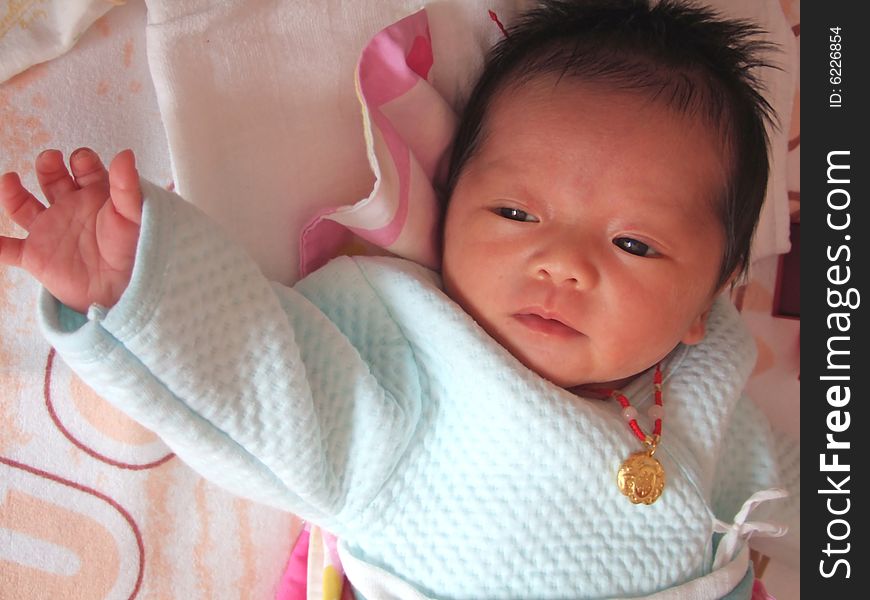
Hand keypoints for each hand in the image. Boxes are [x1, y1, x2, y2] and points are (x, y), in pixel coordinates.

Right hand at [0, 148, 142, 312]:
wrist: (124, 290)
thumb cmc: (134, 252)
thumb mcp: (133, 215)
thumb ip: (127, 186)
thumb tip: (125, 154)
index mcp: (96, 196)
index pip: (84, 168)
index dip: (81, 160)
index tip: (81, 161)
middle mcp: (71, 210)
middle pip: (53, 178)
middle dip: (49, 165)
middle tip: (50, 160)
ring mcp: (51, 231)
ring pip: (24, 206)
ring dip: (13, 192)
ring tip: (10, 180)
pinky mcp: (36, 256)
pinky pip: (7, 249)